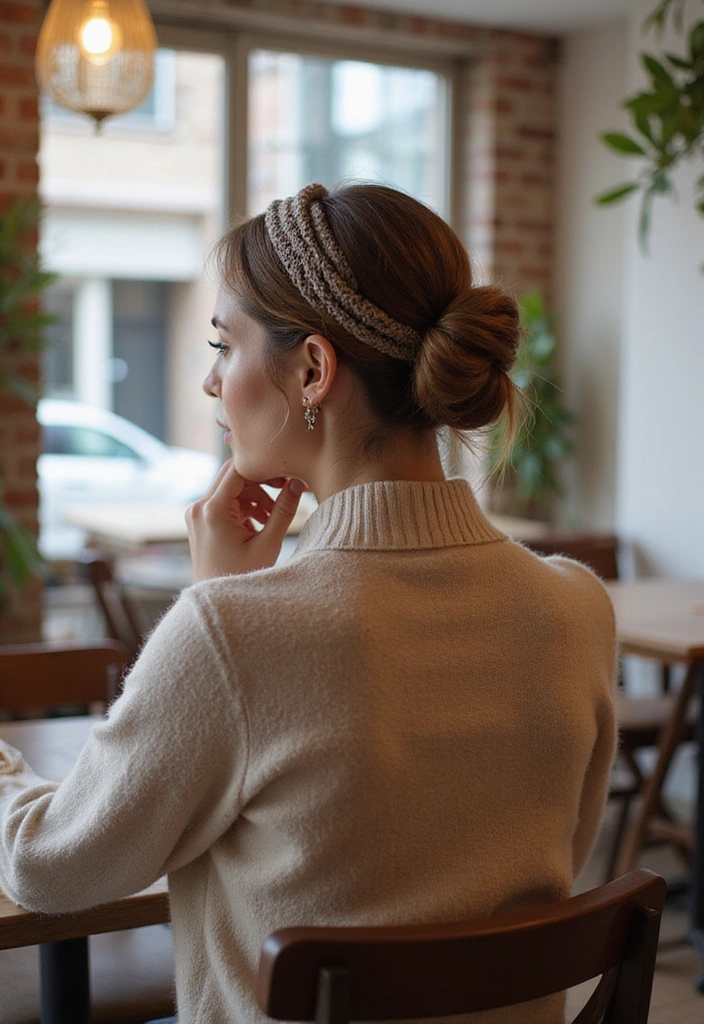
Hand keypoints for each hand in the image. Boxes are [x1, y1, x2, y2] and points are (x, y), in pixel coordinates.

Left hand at [185, 460, 304, 581]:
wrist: (217, 603)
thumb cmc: (242, 578)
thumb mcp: (268, 544)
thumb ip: (284, 511)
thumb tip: (297, 484)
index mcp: (213, 510)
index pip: (238, 469)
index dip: (264, 470)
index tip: (285, 479)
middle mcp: (199, 507)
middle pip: (233, 475)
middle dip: (261, 482)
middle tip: (284, 491)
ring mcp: (197, 514)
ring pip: (231, 488)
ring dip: (254, 496)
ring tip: (272, 518)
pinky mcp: (200, 521)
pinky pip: (225, 502)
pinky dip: (244, 507)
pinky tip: (259, 524)